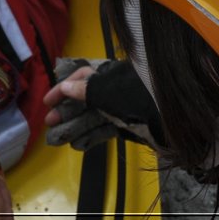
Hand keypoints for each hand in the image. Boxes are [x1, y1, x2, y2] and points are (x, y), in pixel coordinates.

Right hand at [41, 58, 159, 149]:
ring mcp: (121, 109)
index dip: (63, 89)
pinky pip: (105, 130)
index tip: (48, 103)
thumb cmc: (135, 99)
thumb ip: (85, 90)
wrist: (171, 120)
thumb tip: (65, 87)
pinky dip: (91, 137)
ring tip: (57, 139)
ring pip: (93, 117)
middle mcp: (114, 89)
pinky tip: (78, 145)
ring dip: (75, 127)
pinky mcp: (128, 126)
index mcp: (111, 75)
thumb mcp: (107, 91)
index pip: (81, 77)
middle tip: (49, 123)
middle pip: (85, 99)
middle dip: (66, 111)